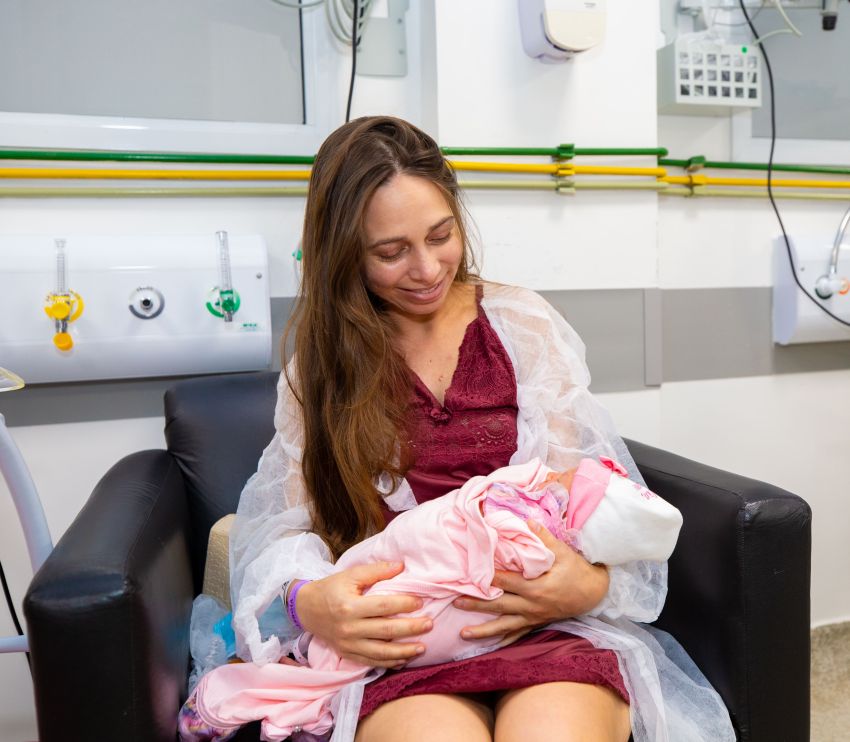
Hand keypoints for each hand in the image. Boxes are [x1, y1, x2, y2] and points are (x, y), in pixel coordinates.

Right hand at [296, 561, 431, 668]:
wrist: (306, 609)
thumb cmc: (331, 588)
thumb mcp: (350, 575)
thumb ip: (376, 570)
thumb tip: (401, 566)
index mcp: (350, 606)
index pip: (383, 607)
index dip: (404, 604)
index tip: (420, 602)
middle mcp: (349, 628)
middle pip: (386, 631)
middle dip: (410, 629)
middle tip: (429, 624)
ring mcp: (348, 644)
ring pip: (381, 652)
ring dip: (404, 652)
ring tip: (423, 648)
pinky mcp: (347, 654)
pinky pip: (371, 661)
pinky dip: (389, 663)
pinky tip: (404, 660)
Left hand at [453, 519, 608, 640]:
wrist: (594, 592)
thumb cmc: (577, 570)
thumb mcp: (562, 552)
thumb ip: (543, 538)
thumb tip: (527, 522)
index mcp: (536, 588)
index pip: (506, 582)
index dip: (488, 578)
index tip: (469, 575)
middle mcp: (532, 606)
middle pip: (499, 605)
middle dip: (477, 604)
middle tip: (455, 601)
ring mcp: (534, 617)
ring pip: (504, 626)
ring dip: (483, 631)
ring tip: (462, 634)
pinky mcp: (537, 622)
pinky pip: (518, 634)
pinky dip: (503, 640)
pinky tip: (490, 645)